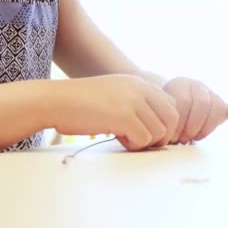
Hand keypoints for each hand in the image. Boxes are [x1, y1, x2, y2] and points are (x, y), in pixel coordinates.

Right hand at [52, 74, 178, 150]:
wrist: (54, 101)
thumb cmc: (81, 103)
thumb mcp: (114, 93)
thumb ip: (136, 103)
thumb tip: (158, 126)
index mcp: (139, 82)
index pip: (172, 104)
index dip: (165, 123)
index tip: (150, 132)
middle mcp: (140, 88)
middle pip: (173, 118)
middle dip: (162, 135)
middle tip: (142, 141)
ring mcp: (133, 101)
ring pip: (160, 131)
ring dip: (145, 141)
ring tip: (126, 138)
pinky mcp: (124, 116)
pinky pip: (144, 139)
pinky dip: (134, 145)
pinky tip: (118, 139)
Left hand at [162, 77, 227, 144]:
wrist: (169, 102)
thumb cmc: (162, 111)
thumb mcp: (159, 110)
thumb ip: (163, 118)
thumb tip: (167, 138)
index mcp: (180, 84)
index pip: (184, 102)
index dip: (179, 123)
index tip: (172, 137)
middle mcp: (197, 86)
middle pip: (202, 104)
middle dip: (192, 126)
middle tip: (182, 140)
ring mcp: (211, 94)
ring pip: (217, 106)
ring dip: (206, 127)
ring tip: (194, 138)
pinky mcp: (222, 106)